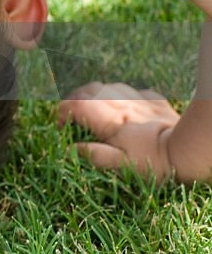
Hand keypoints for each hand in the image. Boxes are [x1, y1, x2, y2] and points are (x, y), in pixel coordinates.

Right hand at [58, 82, 178, 180]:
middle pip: (88, 90)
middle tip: (73, 117)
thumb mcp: (124, 167)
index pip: (75, 104)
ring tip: (95, 110)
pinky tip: (126, 106)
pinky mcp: (156, 101)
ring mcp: (139, 100)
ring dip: (96, 95)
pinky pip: (134, 91)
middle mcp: (121, 104)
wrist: (192, 150)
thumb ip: (96, 156)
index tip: (61, 127)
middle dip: (74, 100)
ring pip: (108, 86)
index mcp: (110, 120)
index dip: (62, 112)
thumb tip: (71, 150)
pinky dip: (123, 96)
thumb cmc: (157, 163)